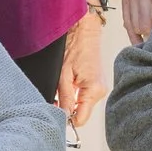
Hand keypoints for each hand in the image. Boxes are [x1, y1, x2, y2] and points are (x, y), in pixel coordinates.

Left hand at [58, 12, 104, 127]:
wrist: (84, 31)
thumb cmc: (74, 46)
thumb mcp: (63, 74)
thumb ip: (63, 97)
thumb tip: (62, 115)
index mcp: (93, 90)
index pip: (81, 118)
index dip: (66, 119)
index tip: (53, 115)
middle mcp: (99, 91)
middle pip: (81, 112)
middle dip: (66, 109)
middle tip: (52, 99)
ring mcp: (99, 88)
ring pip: (81, 105)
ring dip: (69, 101)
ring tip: (60, 86)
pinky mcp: (96, 83)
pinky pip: (83, 96)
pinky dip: (73, 94)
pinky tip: (67, 83)